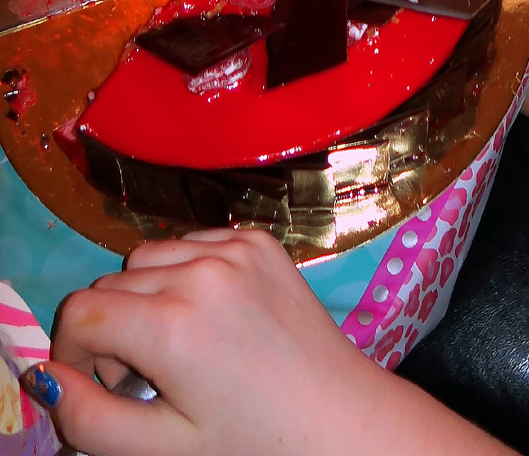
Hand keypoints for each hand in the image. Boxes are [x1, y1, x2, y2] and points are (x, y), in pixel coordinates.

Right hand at [38, 229, 391, 455]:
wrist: (337, 418)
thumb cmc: (251, 442)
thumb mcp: (161, 448)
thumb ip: (89, 419)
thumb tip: (45, 379)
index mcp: (172, 326)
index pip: (80, 311)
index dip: (76, 352)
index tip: (106, 384)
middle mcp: (201, 272)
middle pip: (112, 282)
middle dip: (111, 328)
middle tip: (150, 377)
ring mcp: (235, 247)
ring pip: (149, 255)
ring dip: (145, 295)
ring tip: (180, 344)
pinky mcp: (260, 239)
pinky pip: (192, 241)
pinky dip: (185, 272)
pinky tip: (212, 315)